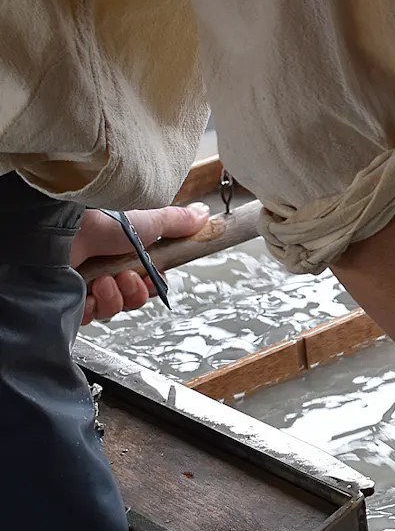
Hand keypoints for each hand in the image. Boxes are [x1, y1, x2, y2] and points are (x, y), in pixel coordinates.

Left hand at [72, 203, 209, 324]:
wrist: (55, 230)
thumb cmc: (94, 221)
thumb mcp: (144, 220)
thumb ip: (174, 221)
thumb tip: (203, 215)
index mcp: (120, 254)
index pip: (145, 282)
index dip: (151, 284)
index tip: (151, 277)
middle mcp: (102, 270)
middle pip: (133, 299)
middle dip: (135, 291)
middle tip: (127, 277)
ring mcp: (83, 286)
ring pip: (114, 309)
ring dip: (115, 297)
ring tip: (104, 280)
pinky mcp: (66, 301)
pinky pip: (91, 316)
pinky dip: (93, 305)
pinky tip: (88, 291)